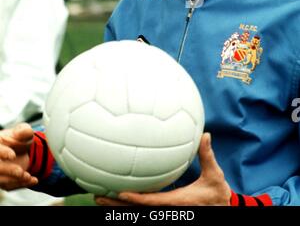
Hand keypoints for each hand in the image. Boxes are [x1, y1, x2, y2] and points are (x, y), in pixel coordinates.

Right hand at [0, 123, 37, 190]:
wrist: (23, 151)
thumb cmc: (19, 139)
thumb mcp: (24, 131)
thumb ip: (23, 130)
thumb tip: (22, 132)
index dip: (3, 152)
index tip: (13, 155)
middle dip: (9, 170)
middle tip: (21, 172)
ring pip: (1, 180)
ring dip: (15, 180)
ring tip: (28, 177)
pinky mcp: (3, 181)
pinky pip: (10, 186)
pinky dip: (21, 184)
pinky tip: (32, 180)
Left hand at [95, 133, 230, 205]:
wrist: (224, 211)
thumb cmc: (218, 194)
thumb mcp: (215, 175)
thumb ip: (208, 155)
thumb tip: (206, 134)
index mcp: (176, 203)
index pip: (151, 202)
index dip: (135, 198)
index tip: (118, 192)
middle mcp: (168, 210)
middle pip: (137, 211)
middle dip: (116, 206)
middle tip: (98, 197)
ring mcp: (166, 212)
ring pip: (138, 213)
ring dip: (118, 208)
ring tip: (100, 199)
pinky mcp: (166, 211)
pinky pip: (144, 210)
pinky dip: (129, 206)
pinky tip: (117, 199)